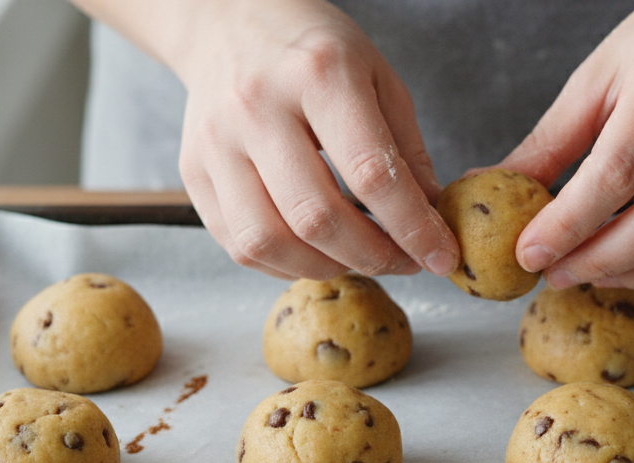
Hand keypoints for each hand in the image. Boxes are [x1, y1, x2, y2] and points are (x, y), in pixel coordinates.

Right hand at [171, 0, 458, 278]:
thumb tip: (430, 220)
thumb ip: (406, 150)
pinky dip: (284, 265)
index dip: (412, 228)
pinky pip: (238, 245)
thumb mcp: (377, 76)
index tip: (440, 255)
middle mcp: (258, 107)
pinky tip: (315, 253)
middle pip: (316, 216)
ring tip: (357, 258)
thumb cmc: (313, 50)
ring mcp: (217, 143)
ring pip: (268, 240)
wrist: (229, 19)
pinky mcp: (194, 172)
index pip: (371, 173)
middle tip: (402, 261)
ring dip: (325, 267)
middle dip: (371, 256)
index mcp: (318, 74)